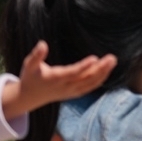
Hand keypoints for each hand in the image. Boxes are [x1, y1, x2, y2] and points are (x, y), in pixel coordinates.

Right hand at [0, 40, 117, 121]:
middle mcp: (65, 86)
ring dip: (103, 73)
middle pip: (86, 78)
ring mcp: (71, 91)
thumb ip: (36, 55)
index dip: (83, 66)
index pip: (72, 73)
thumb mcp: (29, 65)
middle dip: (100, 68)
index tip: (95, 58)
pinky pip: (89, 88)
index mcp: (55, 78)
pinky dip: (99, 81)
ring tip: (113, 61)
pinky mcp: (74, 93)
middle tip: (112, 58)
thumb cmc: (30, 77)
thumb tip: (42, 43)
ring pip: (90, 83)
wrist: (30, 97)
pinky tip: (108, 71)